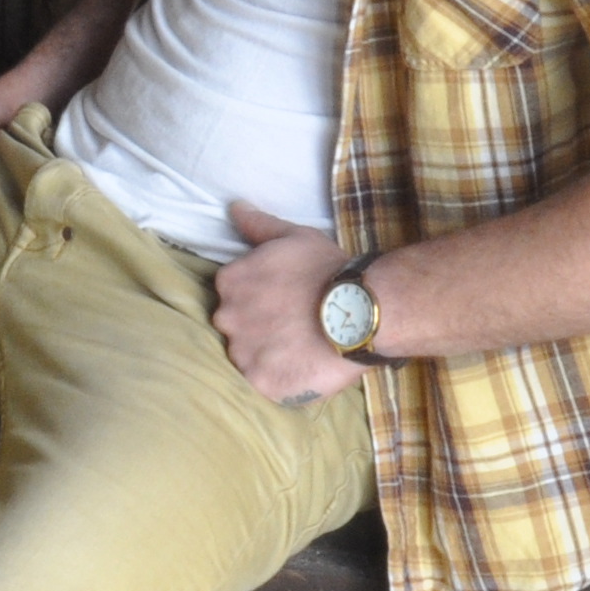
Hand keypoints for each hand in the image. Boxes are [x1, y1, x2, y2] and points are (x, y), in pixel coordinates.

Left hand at [213, 203, 369, 405]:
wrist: (362, 310)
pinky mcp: (261, 382)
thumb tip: (234, 207)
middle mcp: (227, 318)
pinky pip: (264, 383)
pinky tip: (303, 367)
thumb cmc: (328, 269)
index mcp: (230, 282)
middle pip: (236, 325)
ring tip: (300, 348)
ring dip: (268, 354)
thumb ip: (259, 225)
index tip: (283, 300)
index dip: (260, 297)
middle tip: (294, 325)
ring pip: (248, 357)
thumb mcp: (294, 236)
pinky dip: (281, 378)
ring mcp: (243, 353)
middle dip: (259, 326)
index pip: (233, 293)